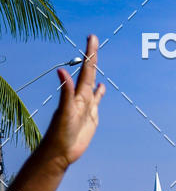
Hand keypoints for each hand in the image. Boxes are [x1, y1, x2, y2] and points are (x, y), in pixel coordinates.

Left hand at [43, 35, 105, 168]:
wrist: (61, 152)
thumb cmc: (60, 134)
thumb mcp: (64, 112)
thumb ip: (65, 92)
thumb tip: (62, 71)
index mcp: (77, 95)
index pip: (85, 71)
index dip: (89, 55)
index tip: (91, 38)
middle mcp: (82, 98)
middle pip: (89, 74)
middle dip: (92, 57)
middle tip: (93, 40)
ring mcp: (87, 108)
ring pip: (92, 86)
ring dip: (95, 74)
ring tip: (96, 61)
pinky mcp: (91, 118)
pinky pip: (97, 102)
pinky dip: (100, 94)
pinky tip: (101, 89)